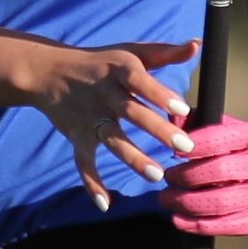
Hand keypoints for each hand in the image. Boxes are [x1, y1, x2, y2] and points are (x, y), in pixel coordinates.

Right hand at [30, 39, 199, 210]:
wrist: (49, 71)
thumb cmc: (101, 62)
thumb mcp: (131, 52)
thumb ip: (165, 52)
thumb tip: (197, 45)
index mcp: (119, 71)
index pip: (140, 81)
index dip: (159, 94)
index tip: (183, 107)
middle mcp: (103, 94)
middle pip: (131, 112)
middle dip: (157, 130)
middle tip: (185, 147)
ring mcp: (89, 118)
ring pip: (111, 139)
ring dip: (133, 158)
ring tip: (157, 175)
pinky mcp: (77, 136)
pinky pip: (83, 162)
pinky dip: (91, 182)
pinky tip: (106, 203)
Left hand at [158, 116, 247, 235]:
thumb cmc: (246, 148)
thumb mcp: (231, 128)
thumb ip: (200, 121)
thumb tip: (171, 116)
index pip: (223, 139)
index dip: (195, 146)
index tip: (174, 151)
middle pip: (220, 171)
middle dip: (187, 176)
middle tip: (167, 178)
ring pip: (221, 203)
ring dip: (187, 203)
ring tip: (166, 199)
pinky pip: (227, 226)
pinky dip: (198, 225)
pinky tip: (179, 220)